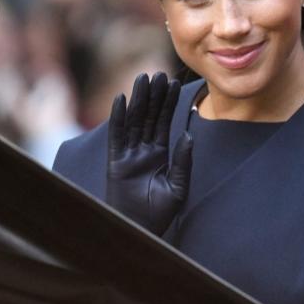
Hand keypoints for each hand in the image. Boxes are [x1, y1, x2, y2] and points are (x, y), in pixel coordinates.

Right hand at [106, 72, 192, 234]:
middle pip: (149, 117)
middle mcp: (143, 151)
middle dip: (154, 96)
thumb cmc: (159, 213)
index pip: (164, 123)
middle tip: (159, 74)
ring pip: (134, 121)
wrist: (140, 229)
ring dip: (139, 99)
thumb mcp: (178, 186)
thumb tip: (189, 134)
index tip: (174, 83)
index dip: (169, 104)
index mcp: (160, 155)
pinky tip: (121, 99)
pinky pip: (117, 135)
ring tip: (143, 78)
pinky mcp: (115, 161)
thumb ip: (183, 161)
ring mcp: (128, 154)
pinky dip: (118, 117)